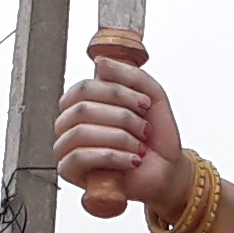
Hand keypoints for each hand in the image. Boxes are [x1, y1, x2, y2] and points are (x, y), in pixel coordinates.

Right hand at [51, 49, 187, 222]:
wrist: (166, 170)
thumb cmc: (156, 136)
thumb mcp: (151, 95)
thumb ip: (128, 75)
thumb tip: (99, 62)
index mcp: (85, 102)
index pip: (84, 88)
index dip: (116, 93)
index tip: (145, 103)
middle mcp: (71, 122)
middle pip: (82, 109)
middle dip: (122, 118)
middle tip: (144, 129)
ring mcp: (66, 147)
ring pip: (81, 133)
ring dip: (119, 139)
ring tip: (139, 148)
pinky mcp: (69, 170)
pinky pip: (80, 157)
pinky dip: (112, 157)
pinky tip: (131, 161)